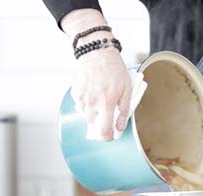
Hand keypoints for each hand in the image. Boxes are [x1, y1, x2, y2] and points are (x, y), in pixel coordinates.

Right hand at [62, 9, 131, 140]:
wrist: (97, 52)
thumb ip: (124, 110)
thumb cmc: (114, 69)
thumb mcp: (127, 89)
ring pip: (86, 115)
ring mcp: (82, 98)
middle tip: (108, 111)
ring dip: (93, 112)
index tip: (111, 135)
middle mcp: (92, 103)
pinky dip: (86, 103)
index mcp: (106, 103)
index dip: (107, 137)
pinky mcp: (75, 92)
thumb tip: (120, 126)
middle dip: (101, 121)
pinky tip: (93, 92)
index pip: (103, 131)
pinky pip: (80, 104)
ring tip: (101, 99)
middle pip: (94, 124)